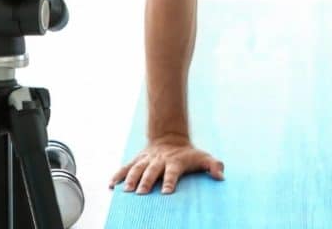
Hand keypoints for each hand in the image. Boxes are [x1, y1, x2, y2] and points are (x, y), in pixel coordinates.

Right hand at [109, 135, 224, 194]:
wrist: (170, 138)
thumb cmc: (188, 154)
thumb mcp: (203, 157)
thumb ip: (214, 165)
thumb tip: (221, 176)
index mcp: (174, 162)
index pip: (172, 172)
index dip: (169, 181)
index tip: (166, 192)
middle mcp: (159, 160)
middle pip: (151, 171)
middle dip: (146, 181)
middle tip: (140, 193)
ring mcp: (146, 160)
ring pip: (137, 168)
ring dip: (130, 179)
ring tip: (126, 191)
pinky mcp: (137, 160)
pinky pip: (125, 168)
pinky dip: (117, 175)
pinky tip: (111, 185)